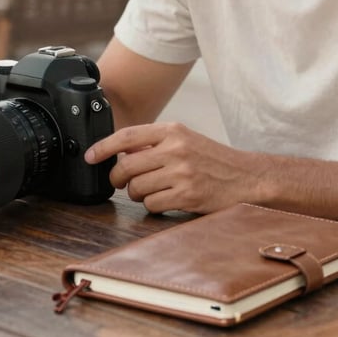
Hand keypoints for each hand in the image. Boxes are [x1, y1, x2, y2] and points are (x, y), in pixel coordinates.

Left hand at [84, 121, 261, 213]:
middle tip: (122, 182)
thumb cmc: (214, 160)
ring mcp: (181, 172)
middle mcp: (175, 148)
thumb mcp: (186, 140)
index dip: (103, 147)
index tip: (90, 156)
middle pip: (126, 166)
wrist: (247, 177)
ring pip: (136, 188)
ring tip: (154, 190)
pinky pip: (151, 205)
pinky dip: (153, 206)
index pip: (127, 136)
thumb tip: (120, 152)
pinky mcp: (186, 195)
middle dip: (118, 179)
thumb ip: (156, 143)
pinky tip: (167, 200)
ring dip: (138, 194)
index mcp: (173, 130)